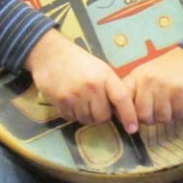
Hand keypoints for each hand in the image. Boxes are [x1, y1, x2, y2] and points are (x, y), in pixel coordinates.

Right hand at [24, 30, 138, 133]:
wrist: (50, 54)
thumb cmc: (78, 61)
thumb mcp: (99, 68)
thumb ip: (110, 87)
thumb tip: (120, 112)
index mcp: (105, 76)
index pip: (121, 99)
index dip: (129, 116)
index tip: (132, 129)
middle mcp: (91, 86)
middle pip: (103, 117)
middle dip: (101, 116)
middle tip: (96, 106)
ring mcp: (75, 95)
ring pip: (87, 120)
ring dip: (86, 115)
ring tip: (81, 101)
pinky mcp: (61, 101)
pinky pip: (72, 118)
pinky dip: (73, 114)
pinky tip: (70, 101)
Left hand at [123, 47, 182, 125]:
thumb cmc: (168, 70)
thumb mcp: (146, 75)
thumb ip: (135, 92)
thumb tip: (126, 117)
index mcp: (136, 77)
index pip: (123, 100)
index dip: (126, 116)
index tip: (132, 125)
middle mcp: (148, 81)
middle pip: (143, 115)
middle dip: (152, 119)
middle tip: (158, 113)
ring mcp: (165, 86)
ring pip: (161, 117)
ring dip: (168, 116)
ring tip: (172, 105)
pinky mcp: (181, 92)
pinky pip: (178, 114)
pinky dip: (182, 113)